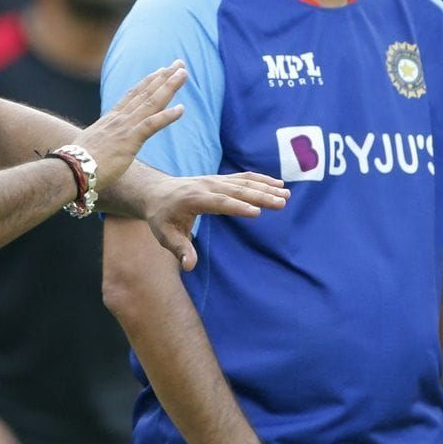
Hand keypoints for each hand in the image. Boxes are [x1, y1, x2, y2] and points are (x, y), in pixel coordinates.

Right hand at [73, 61, 187, 187]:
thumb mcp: (92, 145)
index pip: (133, 94)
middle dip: (164, 77)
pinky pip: (152, 124)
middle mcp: (119, 118)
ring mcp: (125, 127)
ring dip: (169, 87)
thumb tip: (104, 145)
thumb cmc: (78, 164)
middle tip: (179, 64)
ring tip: (183, 74)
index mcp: (111, 119)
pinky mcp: (129, 140)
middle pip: (146, 92)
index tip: (161, 71)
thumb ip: (103, 141)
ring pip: (152, 102)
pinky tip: (181, 109)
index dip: (149, 82)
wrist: (71, 170)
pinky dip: (167, 116)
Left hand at [145, 172, 288, 270]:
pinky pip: (243, 177)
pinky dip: (261, 179)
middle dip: (260, 196)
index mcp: (193, 198)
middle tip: (282, 202)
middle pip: (237, 190)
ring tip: (286, 194)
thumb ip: (179, 249)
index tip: (257, 212)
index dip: (237, 207)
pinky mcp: (220, 179)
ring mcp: (215, 180)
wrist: (156, 191)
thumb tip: (189, 266)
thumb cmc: (161, 217)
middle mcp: (207, 185)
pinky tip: (278, 184)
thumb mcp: (164, 235)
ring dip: (265, 187)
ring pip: (243, 182)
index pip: (219, 203)